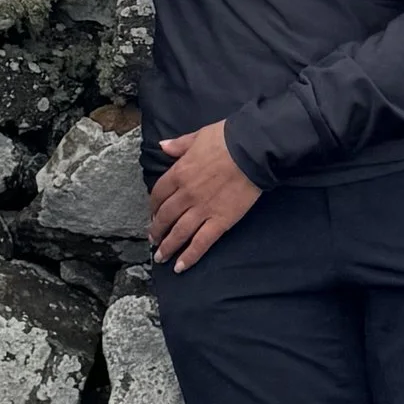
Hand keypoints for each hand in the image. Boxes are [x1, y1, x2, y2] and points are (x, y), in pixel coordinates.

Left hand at [149, 123, 260, 272]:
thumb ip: (178, 145)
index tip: (152, 213)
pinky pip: (201, 242)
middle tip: (153, 239)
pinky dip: (189, 256)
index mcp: (179, 173)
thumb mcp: (197, 136)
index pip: (159, 194)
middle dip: (157, 230)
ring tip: (161, 256)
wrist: (250, 150)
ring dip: (167, 246)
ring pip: (179, 232)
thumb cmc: (226, 139)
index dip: (153, 206)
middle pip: (165, 216)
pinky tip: (180, 266)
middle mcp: (186, 194)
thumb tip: (162, 146)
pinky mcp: (220, 221)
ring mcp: (202, 209)